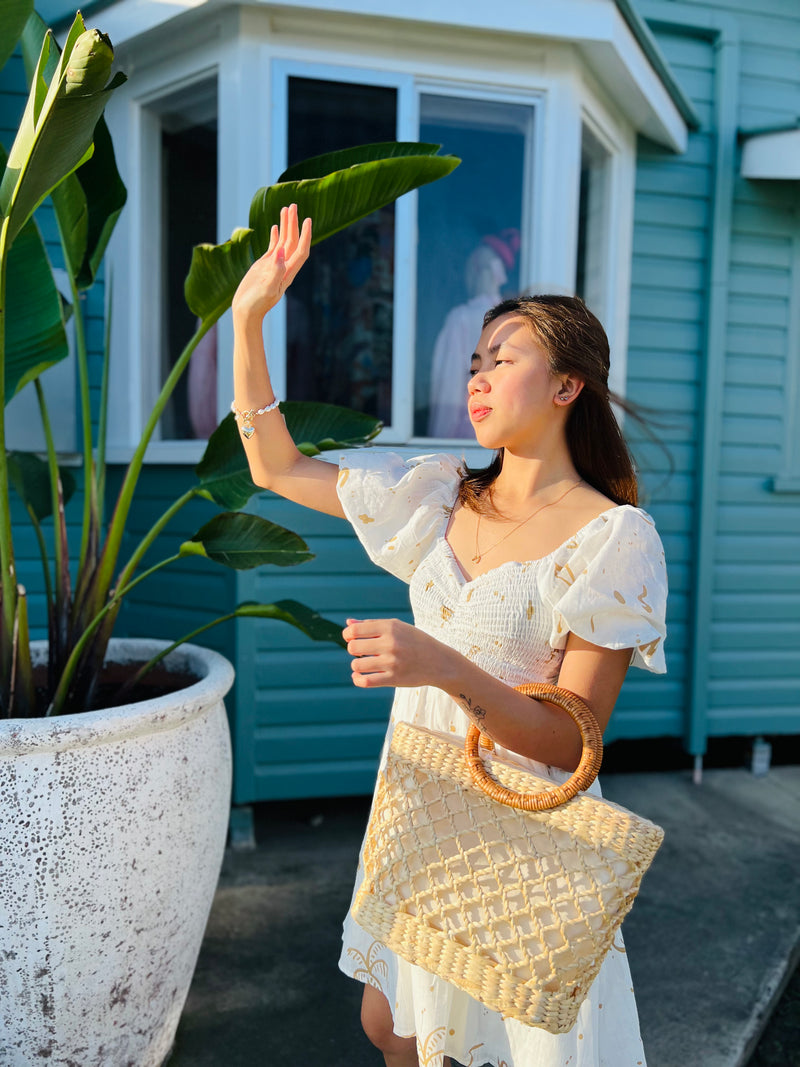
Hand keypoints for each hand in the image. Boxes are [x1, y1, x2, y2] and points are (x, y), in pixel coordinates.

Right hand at [232, 203, 311, 322]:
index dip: (306, 235)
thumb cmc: (256, 304)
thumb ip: (275, 270)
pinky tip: (276, 226)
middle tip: (293, 205)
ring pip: (283, 242)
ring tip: (286, 208)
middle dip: (294, 224)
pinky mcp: (264, 266)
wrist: (246, 313)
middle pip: (293, 242)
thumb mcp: (266, 288)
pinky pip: (273, 247)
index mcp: (287, 273)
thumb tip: (281, 251)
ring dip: (286, 226)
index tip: (307, 220)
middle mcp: (284, 267)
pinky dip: (276, 236)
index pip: (301, 251)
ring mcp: (274, 266)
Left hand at [343, 618, 452, 688]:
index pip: (355, 630)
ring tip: (364, 664)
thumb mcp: (397, 627)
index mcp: (390, 628)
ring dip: (356, 665)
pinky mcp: (394, 679)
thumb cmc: (415, 641)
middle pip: (353, 647)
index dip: (348, 635)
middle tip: (361, 651)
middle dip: (352, 650)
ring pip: (357, 665)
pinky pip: (366, 681)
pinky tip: (360, 676)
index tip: (351, 637)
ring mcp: (392, 662)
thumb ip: (371, 625)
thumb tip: (348, 624)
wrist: (439, 662)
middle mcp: (391, 644)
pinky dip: (358, 679)